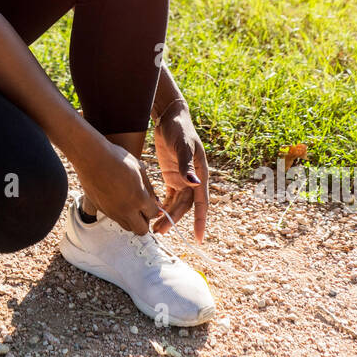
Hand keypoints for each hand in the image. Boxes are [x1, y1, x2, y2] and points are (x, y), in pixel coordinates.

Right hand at [74, 138, 165, 235]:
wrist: (91, 158)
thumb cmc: (116, 159)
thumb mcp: (139, 169)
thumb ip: (149, 188)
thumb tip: (155, 202)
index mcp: (139, 198)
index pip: (153, 214)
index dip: (155, 209)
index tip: (152, 204)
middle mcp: (126, 209)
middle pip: (141, 230)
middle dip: (145, 222)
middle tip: (144, 210)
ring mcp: (112, 211)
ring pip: (127, 227)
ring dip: (132, 220)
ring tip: (130, 205)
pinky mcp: (101, 209)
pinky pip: (114, 218)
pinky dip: (119, 214)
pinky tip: (118, 199)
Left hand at [150, 100, 209, 242]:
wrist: (170, 118)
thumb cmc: (180, 130)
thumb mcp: (183, 146)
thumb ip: (187, 165)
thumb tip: (195, 184)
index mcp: (200, 174)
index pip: (201, 203)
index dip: (200, 221)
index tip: (198, 238)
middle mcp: (193, 179)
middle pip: (185, 206)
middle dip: (174, 220)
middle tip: (159, 231)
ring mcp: (182, 178)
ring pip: (176, 203)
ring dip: (167, 215)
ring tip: (155, 227)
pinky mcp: (171, 176)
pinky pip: (169, 196)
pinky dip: (163, 205)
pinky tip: (155, 214)